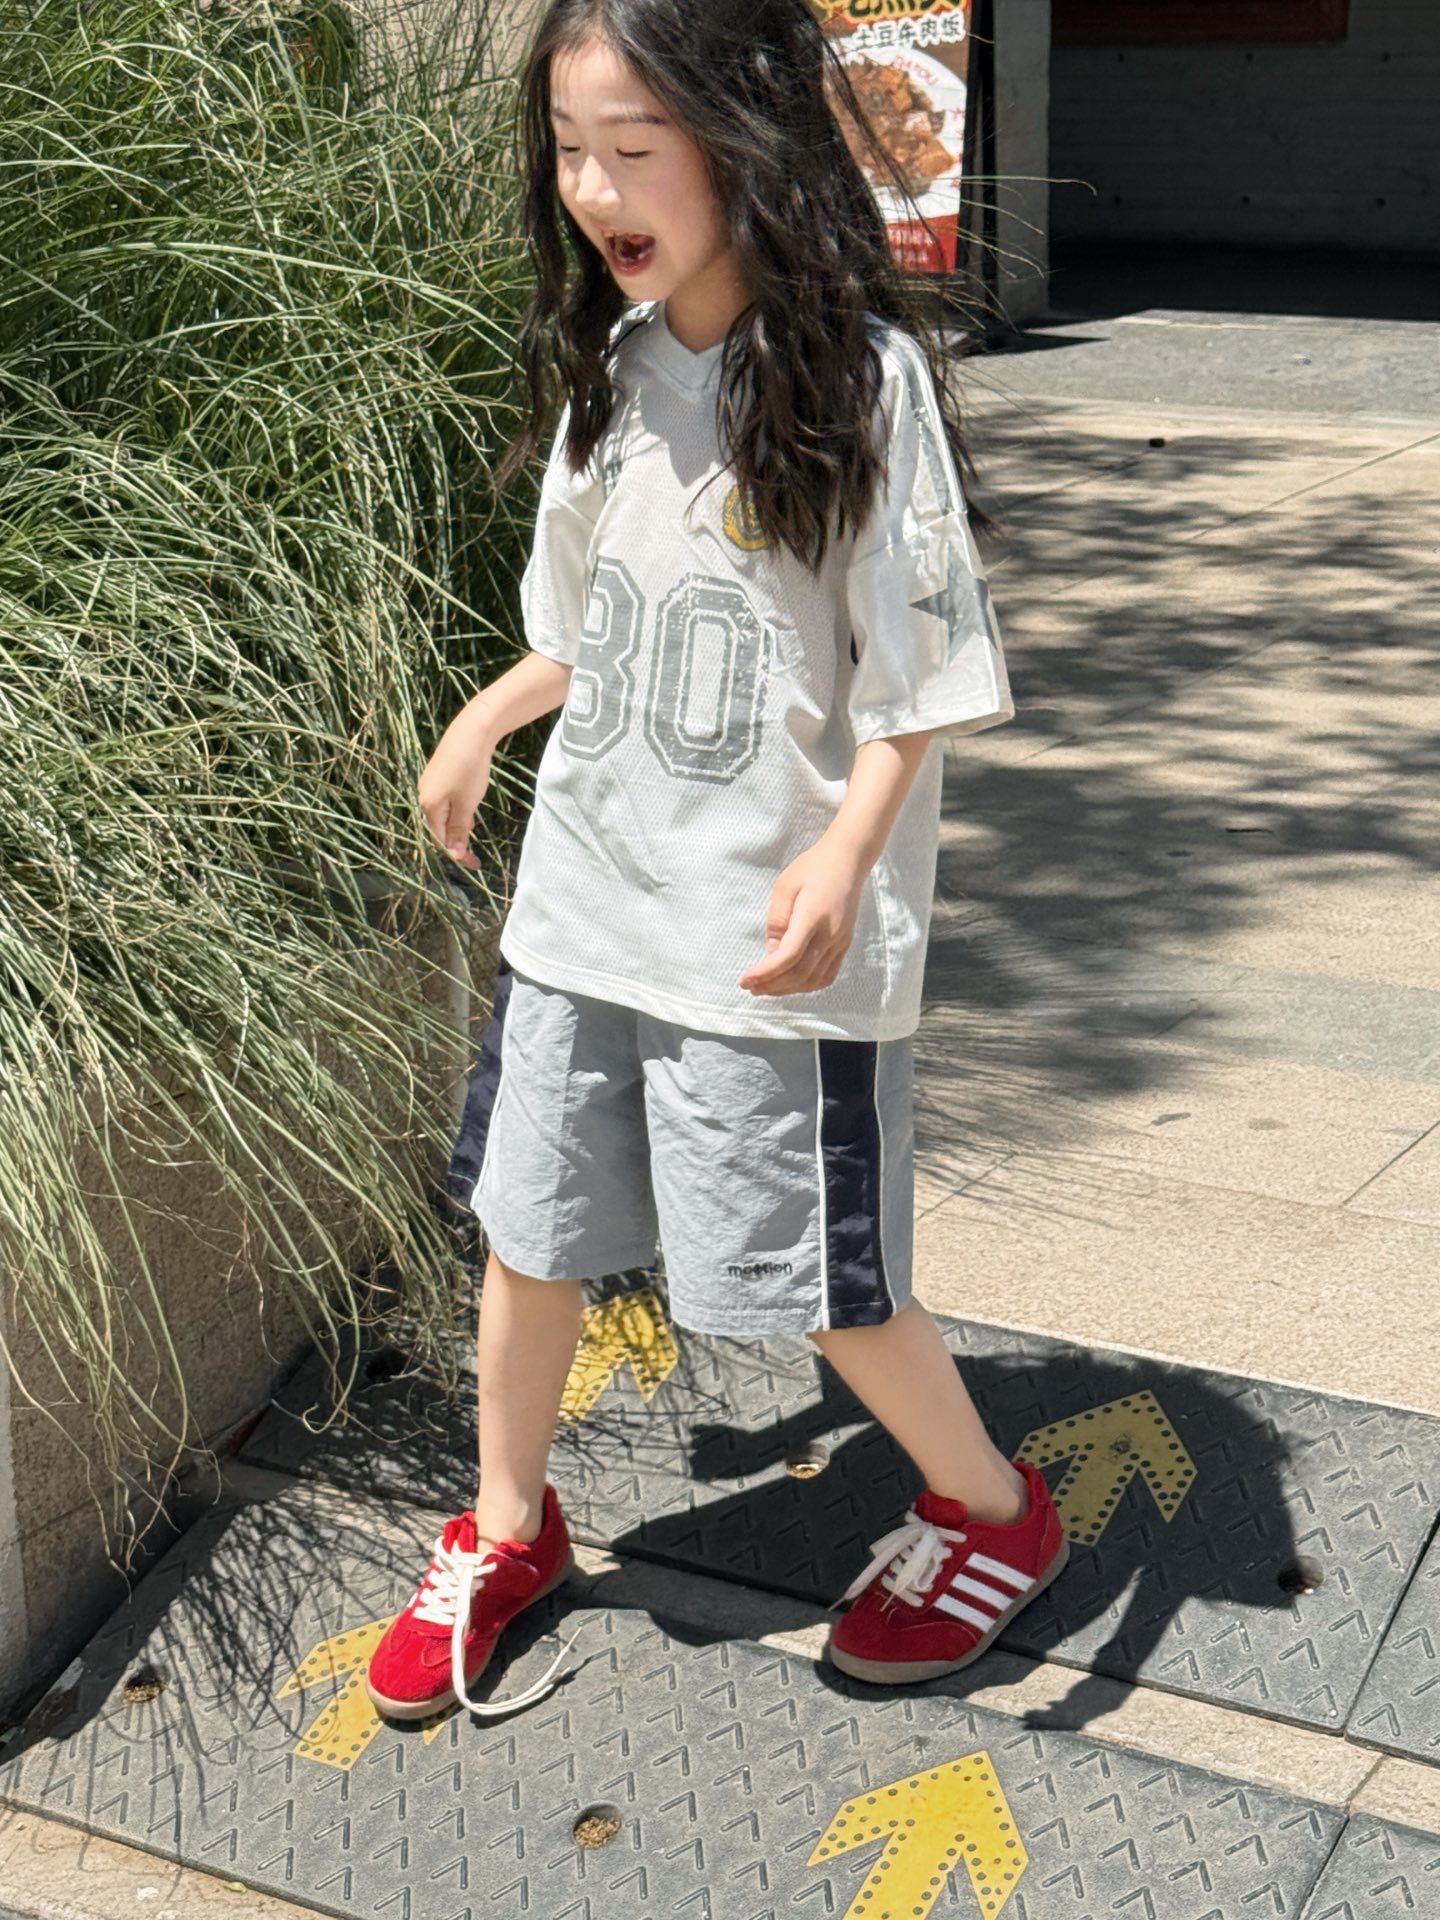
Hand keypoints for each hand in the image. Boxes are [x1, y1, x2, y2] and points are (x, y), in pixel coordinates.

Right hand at [416, 699, 496, 870]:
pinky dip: (456, 810)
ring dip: (458, 825)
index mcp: (429, 806)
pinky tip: (468, 807)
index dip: (458, 854)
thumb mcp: (467, 804)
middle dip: (456, 841)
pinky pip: (445, 800)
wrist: (471, 732)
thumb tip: (454, 854)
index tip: (475, 864)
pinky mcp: (437, 774)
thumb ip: (459, 829)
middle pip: (439, 827)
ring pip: (443, 814)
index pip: (441, 839)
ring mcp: (429, 784)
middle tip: (476, 854)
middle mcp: (424, 796)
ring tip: (473, 829)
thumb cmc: (470, 769)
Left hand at [740, 834, 867, 996]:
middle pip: (800, 974)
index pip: (789, 957)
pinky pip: (827, 974)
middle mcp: (830, 934)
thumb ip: (777, 920)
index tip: (745, 980)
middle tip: (751, 987)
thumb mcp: (784, 886)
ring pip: (814, 979)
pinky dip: (807, 984)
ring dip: (788, 989)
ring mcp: (840, 941)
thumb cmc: (812, 868)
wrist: (847, 860)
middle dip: (772, 986)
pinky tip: (791, 983)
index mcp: (812, 917)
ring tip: (766, 987)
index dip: (765, 973)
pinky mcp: (844, 944)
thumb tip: (771, 951)